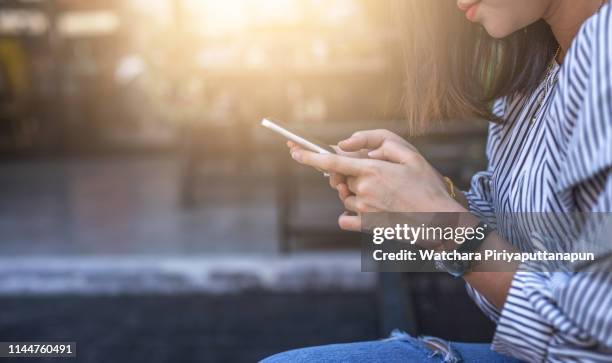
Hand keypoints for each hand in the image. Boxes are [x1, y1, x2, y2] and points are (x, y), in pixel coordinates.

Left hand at [289, 133, 465, 230]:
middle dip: (349, 173)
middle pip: (341, 177)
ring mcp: (364, 210)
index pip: (331, 162)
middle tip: (372, 173)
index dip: (309, 156)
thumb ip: (377, 142)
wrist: (441, 221)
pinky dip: (350, 215)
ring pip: (346, 196)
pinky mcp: (368, 226)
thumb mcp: (409, 154)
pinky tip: (365, 211)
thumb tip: (347, 145)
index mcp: (372, 170)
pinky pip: (346, 219)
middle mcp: (363, 190)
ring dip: (354, 191)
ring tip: (382, 193)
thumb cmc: (427, 184)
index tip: (294, 152)